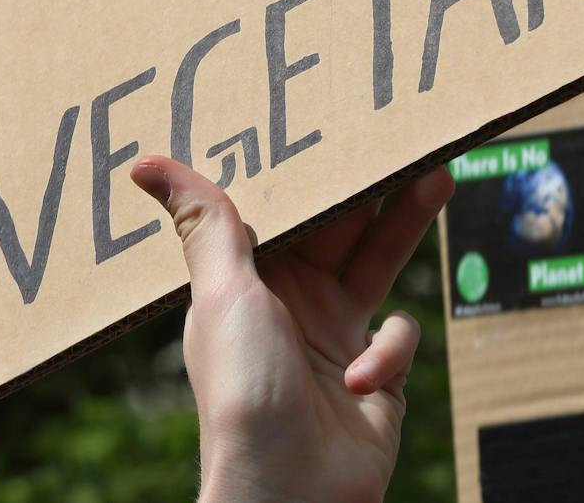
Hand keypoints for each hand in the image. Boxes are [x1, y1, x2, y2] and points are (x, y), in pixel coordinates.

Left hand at [130, 155, 454, 502]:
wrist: (290, 493)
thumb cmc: (245, 394)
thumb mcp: (221, 294)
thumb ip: (206, 223)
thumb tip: (145, 163)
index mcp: (252, 280)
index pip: (292, 210)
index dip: (317, 169)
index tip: (339, 118)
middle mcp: (294, 303)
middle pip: (345, 228)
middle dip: (376, 185)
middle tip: (407, 136)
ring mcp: (337, 338)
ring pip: (382, 264)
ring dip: (407, 224)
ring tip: (439, 176)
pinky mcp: (377, 376)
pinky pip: (400, 338)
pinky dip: (389, 353)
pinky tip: (362, 379)